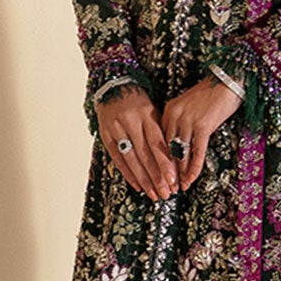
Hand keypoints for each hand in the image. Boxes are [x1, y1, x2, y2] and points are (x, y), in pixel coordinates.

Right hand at [96, 86, 178, 200]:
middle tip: (166, 193)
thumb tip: (175, 159)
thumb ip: (161, 132)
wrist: (113, 87)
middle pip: (145, 155)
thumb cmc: (138, 102)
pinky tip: (137, 186)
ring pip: (131, 159)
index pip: (157, 144)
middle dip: (157, 177)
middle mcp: (130, 122)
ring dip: (143, 180)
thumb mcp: (153, 111)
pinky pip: (117, 159)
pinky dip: (128, 174)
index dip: (165, 164)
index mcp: (146, 115)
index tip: (173, 180)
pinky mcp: (105, 136)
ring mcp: (116, 129)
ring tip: (154, 194)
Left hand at [160, 75, 243, 190]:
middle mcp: (175, 115)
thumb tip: (180, 147)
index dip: (160, 160)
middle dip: (168, 171)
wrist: (228, 79)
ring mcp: (188, 120)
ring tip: (180, 187)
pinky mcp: (203, 125)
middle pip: (167, 149)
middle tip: (168, 187)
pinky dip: (194, 167)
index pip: (160, 140)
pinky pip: (197, 151)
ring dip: (181, 173)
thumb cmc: (212, 93)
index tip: (160, 174)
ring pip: (181, 152)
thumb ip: (181, 123)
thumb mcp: (190, 106)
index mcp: (169, 110)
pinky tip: (192, 178)